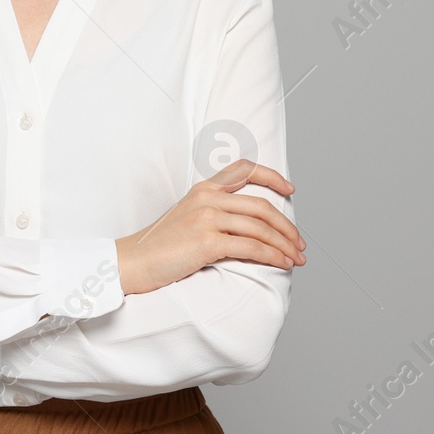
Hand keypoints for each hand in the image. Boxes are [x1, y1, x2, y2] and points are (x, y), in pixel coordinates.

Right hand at [115, 158, 303, 295]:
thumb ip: (214, 212)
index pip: (244, 170)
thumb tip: (250, 227)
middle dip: (287, 226)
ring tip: (296, 258)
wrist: (133, 262)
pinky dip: (272, 256)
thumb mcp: (187, 217)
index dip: (273, 177)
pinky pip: (251, 247)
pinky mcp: (207, 241)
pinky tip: (281, 263)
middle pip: (261, 206)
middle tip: (300, 244)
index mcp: (203, 189)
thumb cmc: (161, 247)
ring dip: (284, 245)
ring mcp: (207, 218)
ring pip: (260, 228)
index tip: (291, 190)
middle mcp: (207, 198)